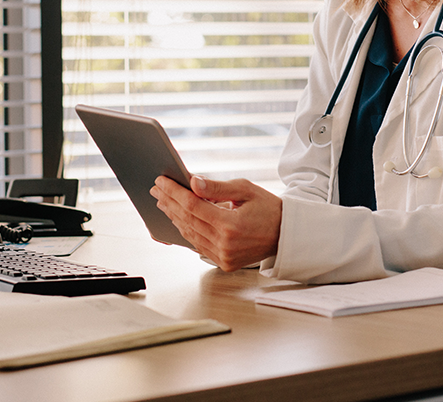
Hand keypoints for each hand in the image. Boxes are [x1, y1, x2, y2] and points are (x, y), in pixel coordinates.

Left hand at [150, 175, 281, 271]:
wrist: (286, 234)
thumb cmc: (268, 208)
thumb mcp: (246, 190)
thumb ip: (217, 188)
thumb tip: (193, 183)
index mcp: (230, 225)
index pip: (193, 206)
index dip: (174, 192)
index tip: (161, 181)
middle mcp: (224, 244)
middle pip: (187, 220)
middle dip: (169, 202)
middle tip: (156, 189)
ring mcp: (223, 256)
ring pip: (189, 234)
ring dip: (174, 217)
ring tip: (163, 202)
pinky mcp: (223, 262)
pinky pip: (198, 245)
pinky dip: (186, 230)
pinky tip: (178, 218)